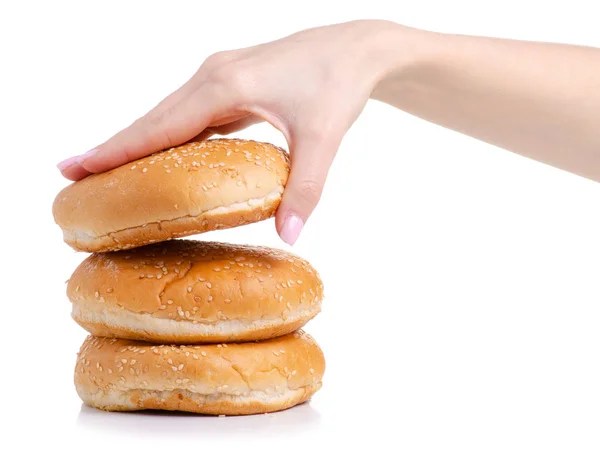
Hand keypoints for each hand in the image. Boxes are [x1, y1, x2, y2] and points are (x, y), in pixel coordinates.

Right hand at [57, 20, 406, 244]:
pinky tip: (164, 156)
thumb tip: (291, 236)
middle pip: (152, 118)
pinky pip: (192, 115)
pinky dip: (171, 136)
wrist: (359, 49)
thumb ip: (305, 188)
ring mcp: (221, 78)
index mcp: (224, 85)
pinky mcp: (233, 84)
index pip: (158, 126)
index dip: (115, 149)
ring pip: (170, 116)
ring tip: (108, 169)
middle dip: (113, 146)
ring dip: (140, 141)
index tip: (75, 167)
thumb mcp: (323, 138)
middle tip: (72, 175)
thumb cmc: (339, 84)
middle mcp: (213, 77)